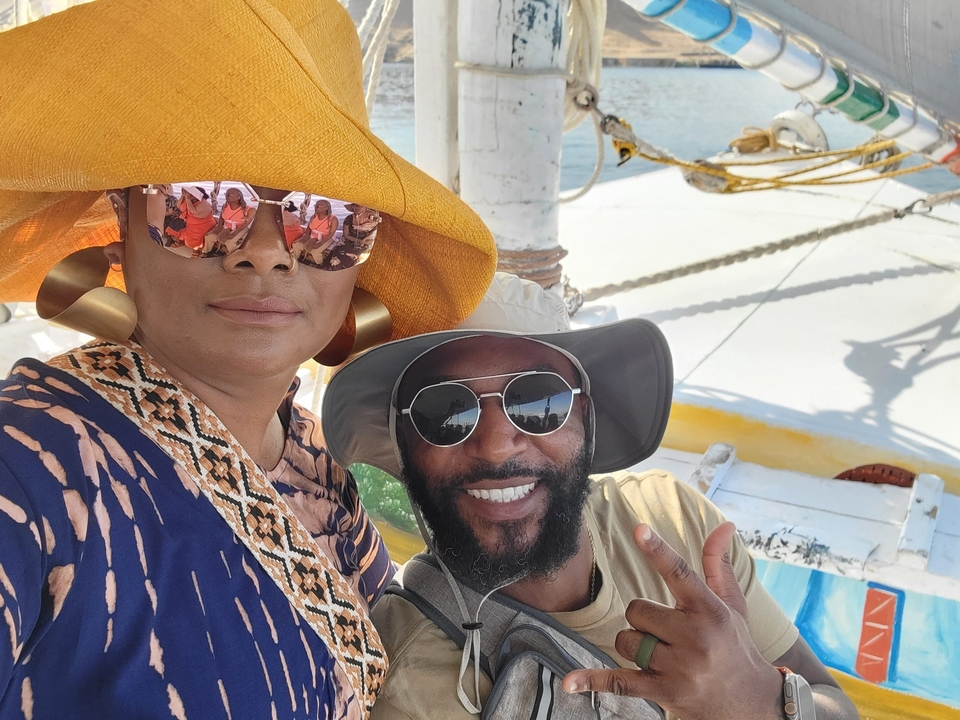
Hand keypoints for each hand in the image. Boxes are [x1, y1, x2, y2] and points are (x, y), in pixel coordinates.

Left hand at [562, 522, 782, 719]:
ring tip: (662, 654)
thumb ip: (718, 564)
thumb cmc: (735, 644)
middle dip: (644, 619)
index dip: (657, 550)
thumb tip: (724, 524)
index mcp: (710, 610)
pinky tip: (570, 683)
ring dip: (634, 644)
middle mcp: (695, 638)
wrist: (752, 704)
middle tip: (668, 631)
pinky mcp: (664, 692)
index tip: (639, 528)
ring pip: (625, 640)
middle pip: (637, 610)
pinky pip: (620, 681)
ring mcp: (679, 667)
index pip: (680, 574)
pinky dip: (593, 681)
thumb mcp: (732, 605)